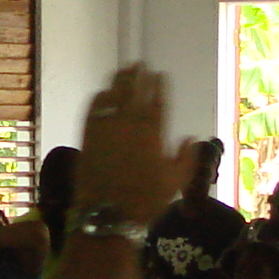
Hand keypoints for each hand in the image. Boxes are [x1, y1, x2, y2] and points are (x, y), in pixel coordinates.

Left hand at [73, 66, 194, 229]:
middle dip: (136, 75)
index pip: (157, 101)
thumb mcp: (175, 183)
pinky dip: (98, 99)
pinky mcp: (87, 137)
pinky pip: (92, 110)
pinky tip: (100, 93)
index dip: (158, 85)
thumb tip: (191, 138)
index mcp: (153, 133)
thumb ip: (186, 158)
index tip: (159, 74)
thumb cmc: (146, 202)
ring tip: (122, 71)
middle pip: (133, 91)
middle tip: (138, 63)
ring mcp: (106, 129)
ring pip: (112, 96)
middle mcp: (129, 125)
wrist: (108, 215)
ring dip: (117, 81)